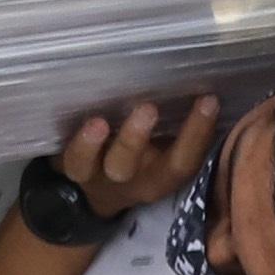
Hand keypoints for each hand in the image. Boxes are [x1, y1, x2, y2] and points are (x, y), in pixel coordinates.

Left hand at [52, 94, 218, 221]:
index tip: (208, 100)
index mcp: (159, 174)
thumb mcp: (162, 149)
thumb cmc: (139, 153)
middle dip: (137, 139)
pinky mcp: (66, 166)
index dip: (198, 134)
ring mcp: (92, 175)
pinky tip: (73, 116)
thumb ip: (176, 122)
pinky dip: (71, 141)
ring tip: (98, 123)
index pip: (183, 160)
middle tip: (148, 108)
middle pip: (132, 167)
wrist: (86, 193)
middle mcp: (127, 178)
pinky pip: (65, 158)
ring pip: (90, 166)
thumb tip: (201, 81)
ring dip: (93, 145)